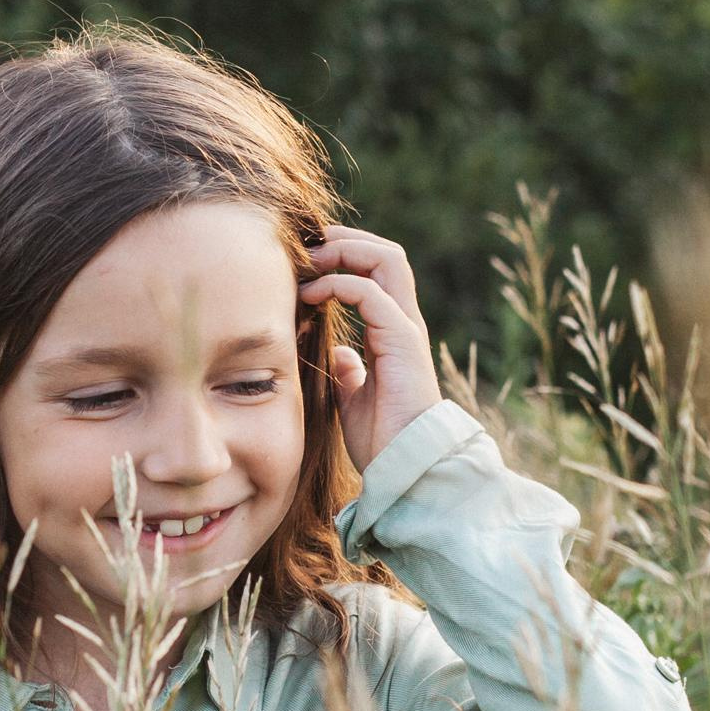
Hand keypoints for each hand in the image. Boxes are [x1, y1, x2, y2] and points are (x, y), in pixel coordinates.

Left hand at [300, 224, 440, 470]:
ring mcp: (405, 328)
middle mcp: (402, 322)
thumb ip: (348, 372)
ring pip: (385, 259)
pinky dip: (337, 284)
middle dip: (343, 240)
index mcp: (392, 332)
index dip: (343, 256)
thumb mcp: (353, 399)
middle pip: (384, 254)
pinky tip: (308, 295)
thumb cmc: (381, 441)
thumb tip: (339, 354)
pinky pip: (371, 293)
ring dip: (343, 251)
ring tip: (308, 261)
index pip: (376, 271)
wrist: (403, 469)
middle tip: (304, 247)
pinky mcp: (401, 340)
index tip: (304, 262)